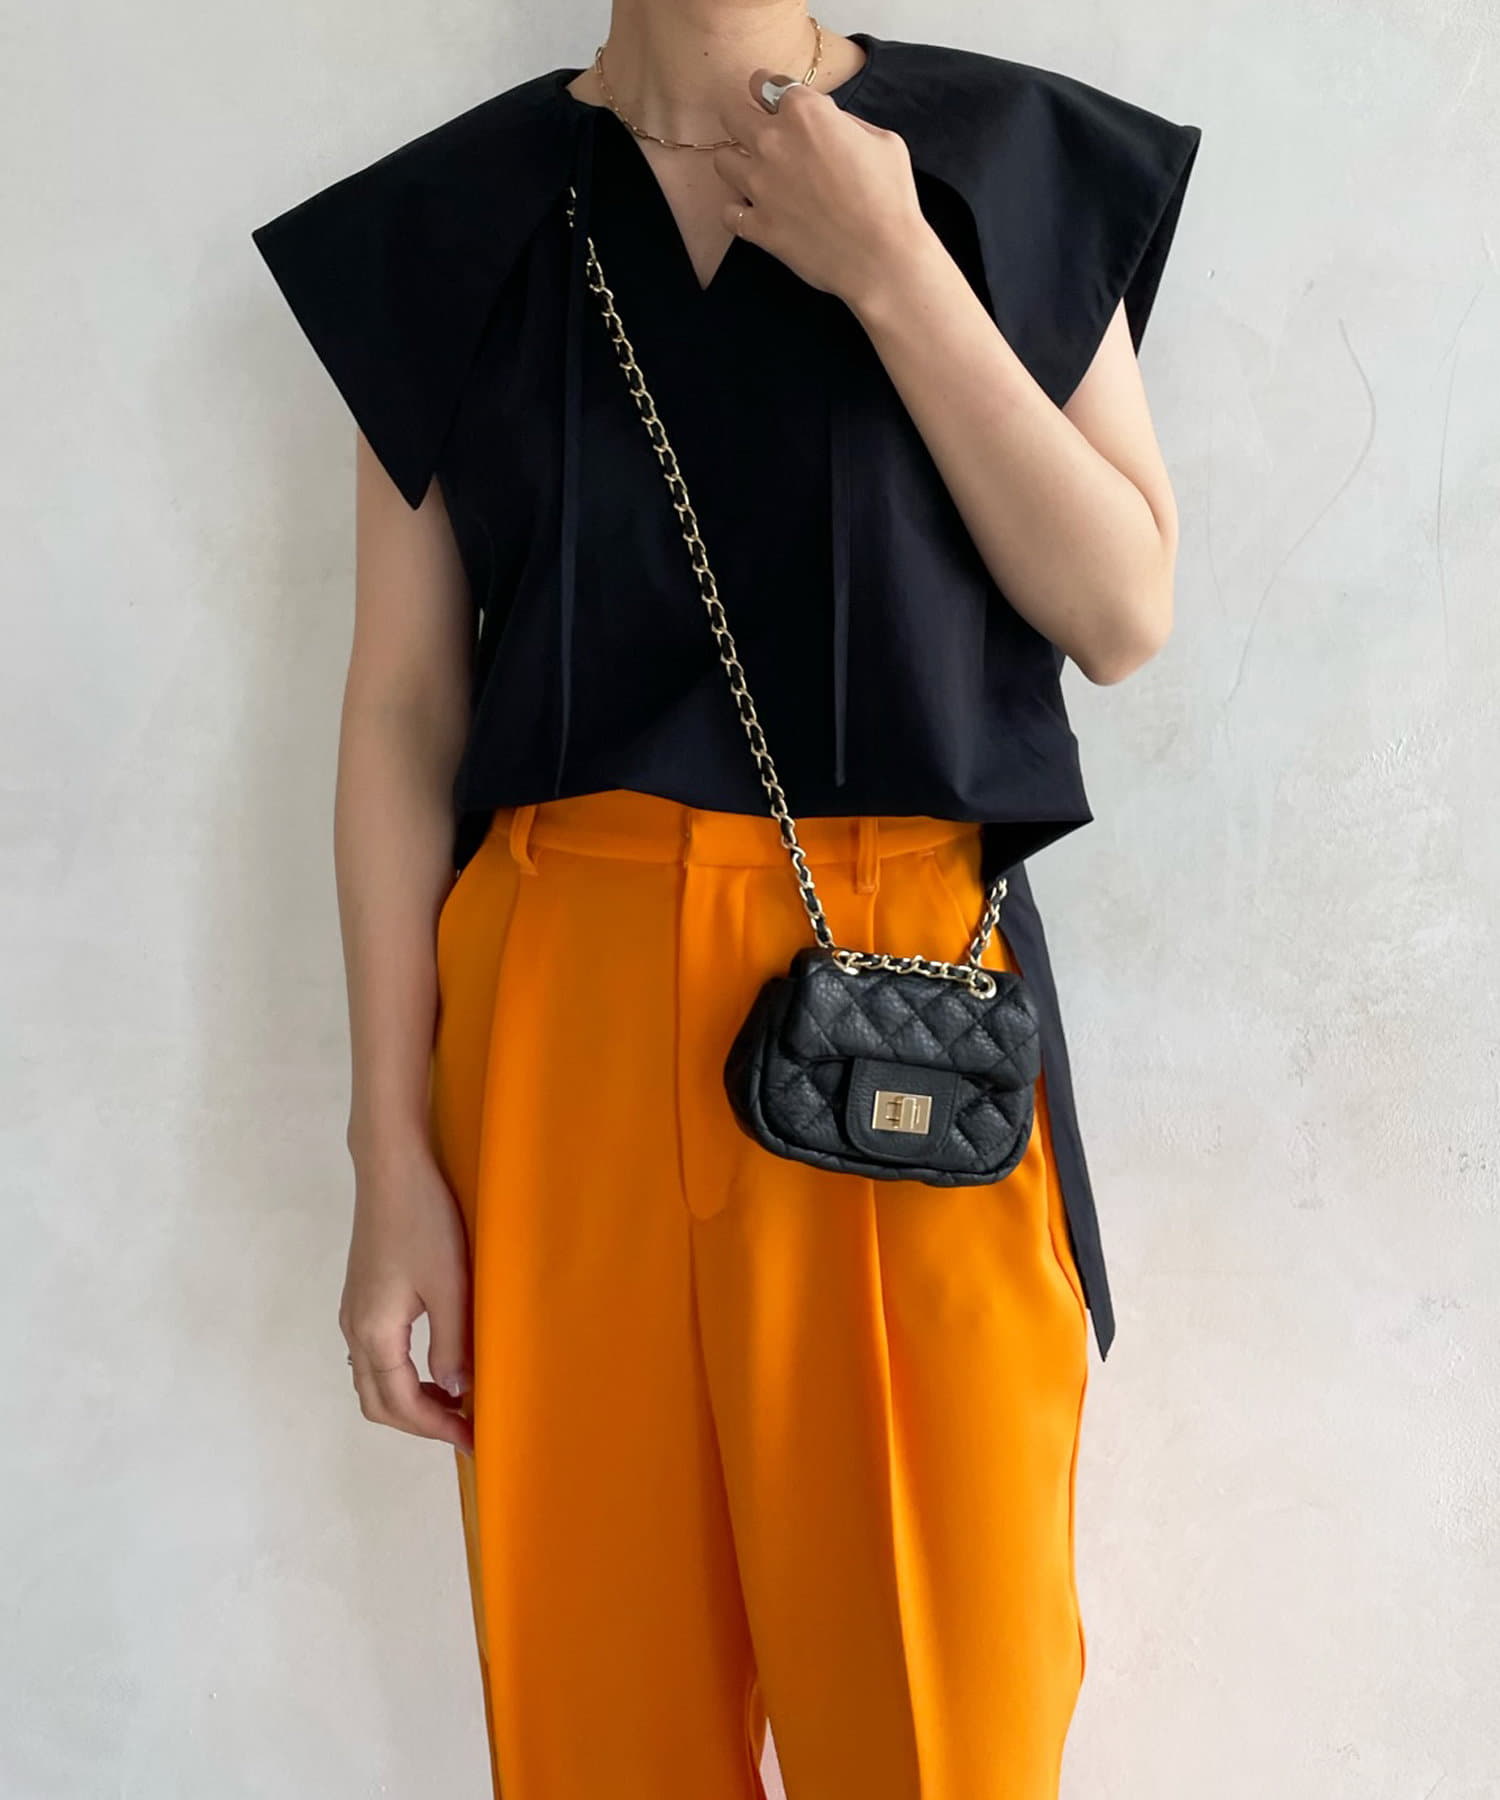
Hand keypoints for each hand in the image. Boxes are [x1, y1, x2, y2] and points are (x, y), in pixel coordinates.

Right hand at [339, 1142, 473, 1455]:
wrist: (391, 1169)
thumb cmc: (424, 1221)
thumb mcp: (448, 1286)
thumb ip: (451, 1344)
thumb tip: (455, 1392)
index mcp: (374, 1334)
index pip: (400, 1404)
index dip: (436, 1428)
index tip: (473, 1439)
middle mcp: (354, 1329)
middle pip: (378, 1402)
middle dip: (420, 1423)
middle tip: (465, 1427)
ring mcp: (354, 1312)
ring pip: (373, 1380)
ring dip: (410, 1400)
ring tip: (455, 1400)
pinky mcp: (362, 1296)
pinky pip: (375, 1356)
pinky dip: (401, 1375)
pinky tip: (434, 1363)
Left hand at [712, 66, 931, 305]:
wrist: (881, 258)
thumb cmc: (890, 198)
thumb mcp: (881, 140)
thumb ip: (844, 123)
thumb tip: (828, 124)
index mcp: (805, 112)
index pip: (765, 82)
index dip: (770, 92)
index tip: (774, 102)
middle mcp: (773, 142)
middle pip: (733, 114)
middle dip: (744, 120)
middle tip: (759, 135)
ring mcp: (760, 185)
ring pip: (722, 160)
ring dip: (737, 163)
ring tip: (756, 175)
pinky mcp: (756, 225)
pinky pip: (728, 212)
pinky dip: (738, 212)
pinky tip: (756, 213)